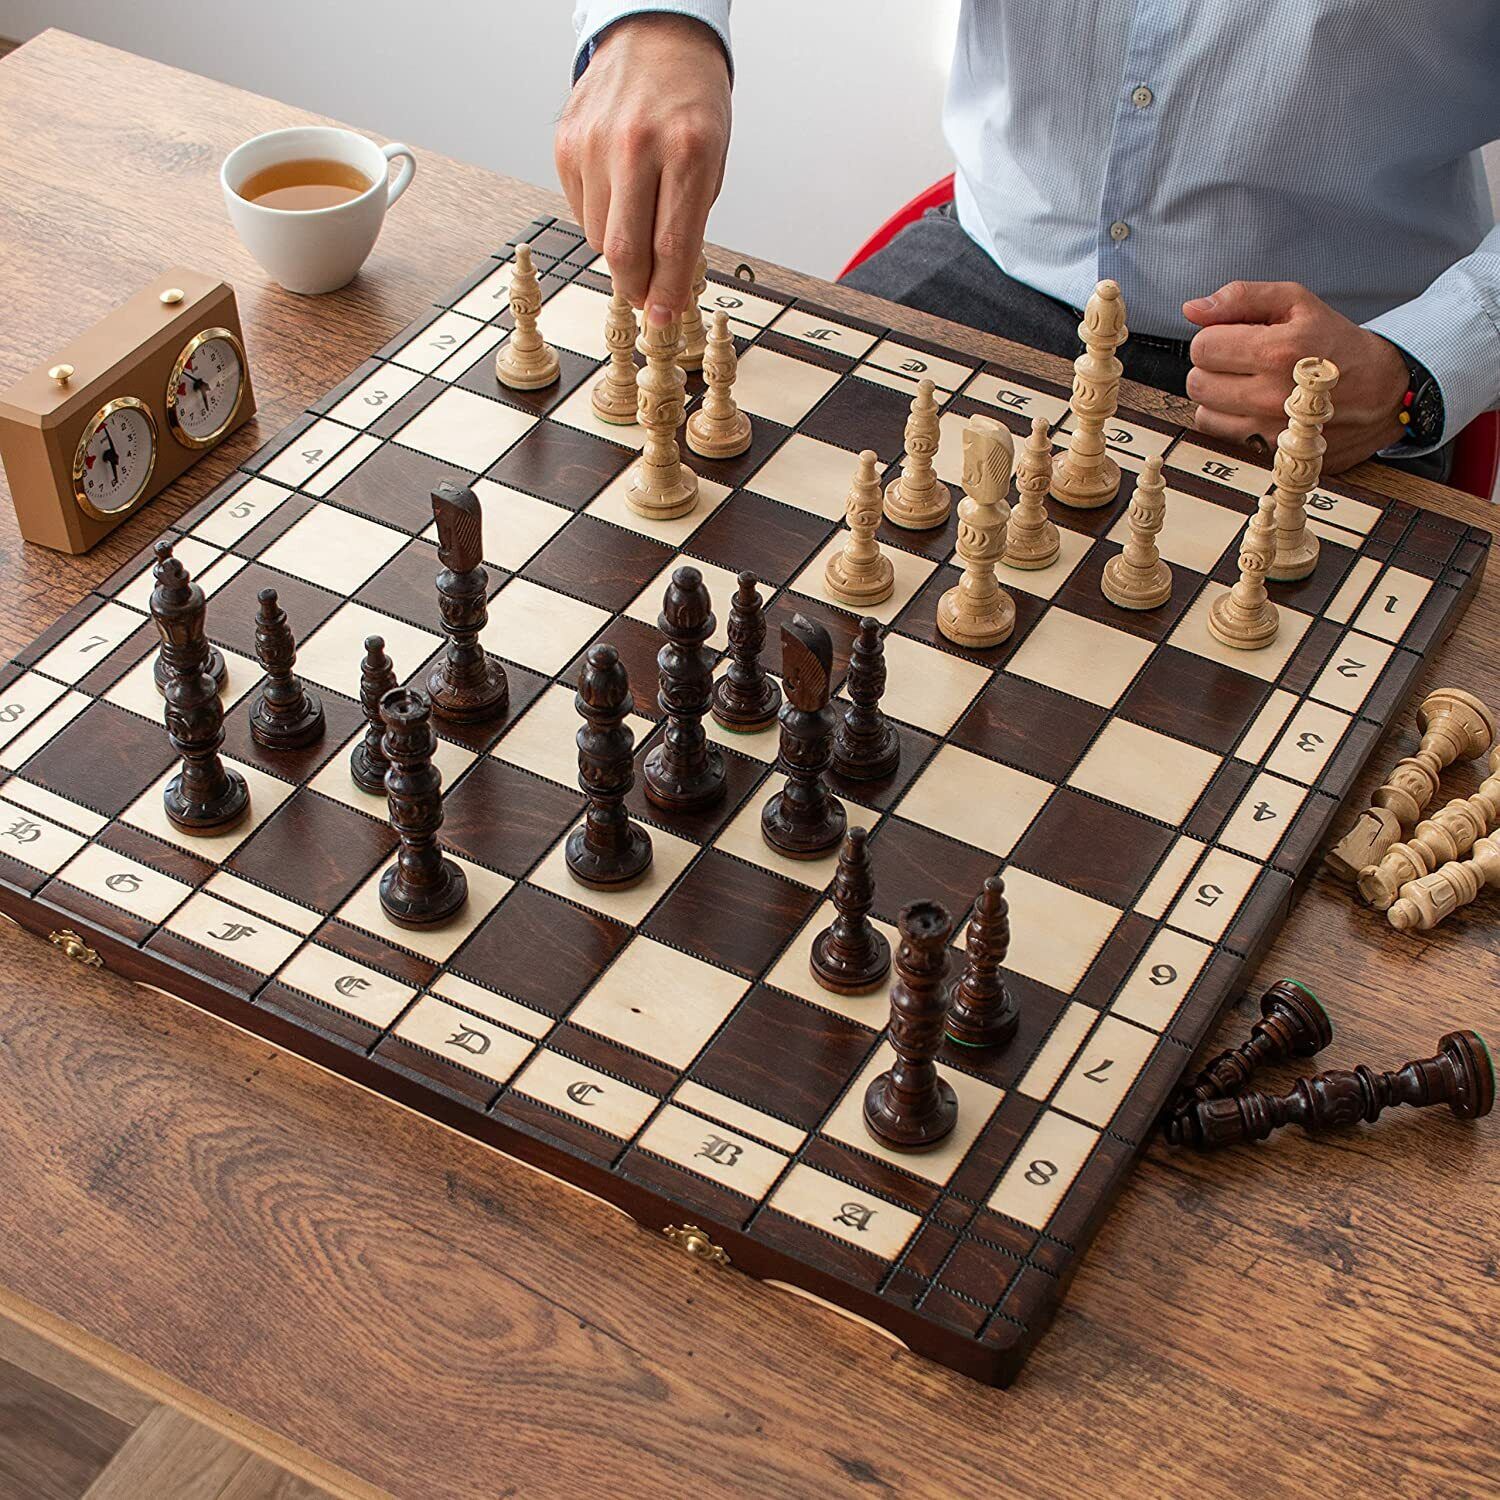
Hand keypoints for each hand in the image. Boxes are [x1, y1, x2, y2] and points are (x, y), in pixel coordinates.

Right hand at [555, 14, 730, 326]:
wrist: (656, 37)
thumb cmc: (691, 102)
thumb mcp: (712, 159)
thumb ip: (689, 221)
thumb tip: (666, 287)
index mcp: (688, 150)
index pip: (672, 246)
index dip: (667, 294)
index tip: (664, 319)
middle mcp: (637, 144)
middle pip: (626, 251)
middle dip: (637, 287)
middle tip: (647, 298)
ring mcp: (595, 142)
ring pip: (600, 237)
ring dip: (620, 252)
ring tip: (639, 230)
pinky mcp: (567, 143)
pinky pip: (581, 210)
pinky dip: (601, 219)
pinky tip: (618, 197)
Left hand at [1183, 281, 1408, 472]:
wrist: (1381, 390)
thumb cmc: (1335, 342)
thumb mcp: (1297, 303)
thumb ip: (1242, 298)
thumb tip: (1191, 309)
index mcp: (1278, 350)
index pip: (1202, 346)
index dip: (1213, 337)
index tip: (1234, 338)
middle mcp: (1271, 395)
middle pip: (1197, 381)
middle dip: (1212, 367)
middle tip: (1241, 361)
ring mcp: (1269, 429)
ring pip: (1203, 412)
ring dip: (1218, 397)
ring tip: (1249, 384)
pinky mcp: (1270, 452)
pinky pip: (1220, 436)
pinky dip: (1228, 422)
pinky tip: (1253, 408)